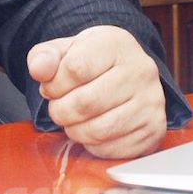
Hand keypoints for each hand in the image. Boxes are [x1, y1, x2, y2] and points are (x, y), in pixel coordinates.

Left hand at [26, 25, 166, 158]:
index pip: (76, 69)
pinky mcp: (154, 130)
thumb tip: (38, 70)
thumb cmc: (91, 61)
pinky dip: (93, 145)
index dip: (54, 85)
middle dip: (61, 110)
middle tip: (57, 108)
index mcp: (116, 44)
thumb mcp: (65, 49)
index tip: (49, 87)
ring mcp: (151, 102)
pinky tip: (90, 129)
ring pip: (99, 130)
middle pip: (86, 103)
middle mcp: (141, 71)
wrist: (126, 72)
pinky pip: (114, 149)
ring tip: (71, 119)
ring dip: (74, 130)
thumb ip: (45, 57)